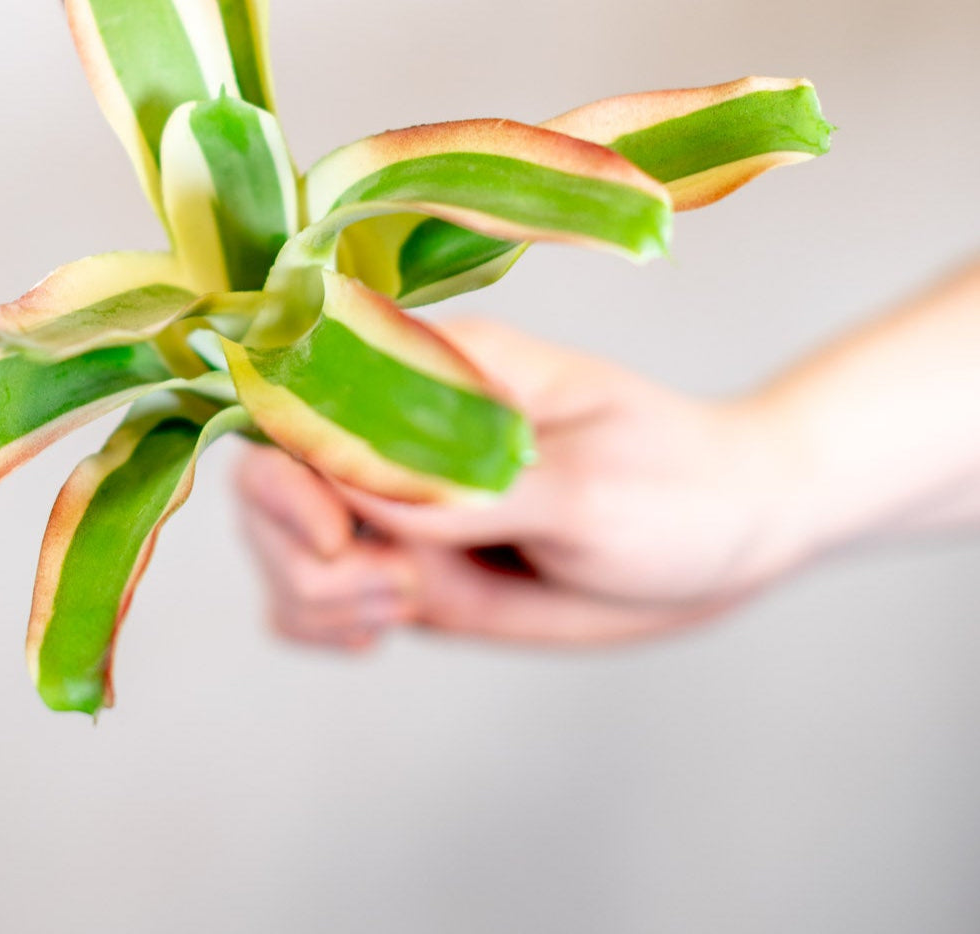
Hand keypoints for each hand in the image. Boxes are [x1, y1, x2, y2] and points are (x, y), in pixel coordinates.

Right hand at [235, 318, 812, 649]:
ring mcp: (394, 496)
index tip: (337, 538)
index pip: (305, 391)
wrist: (727, 531)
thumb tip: (358, 492)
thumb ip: (474, 490)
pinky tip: (381, 629)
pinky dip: (320, 623)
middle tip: (399, 591)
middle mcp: (395, 424)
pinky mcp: (404, 557)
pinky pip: (311, 594)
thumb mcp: (590, 490)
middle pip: (268, 475)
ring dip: (316, 594)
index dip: (289, 469)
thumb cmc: (677, 487)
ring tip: (407, 609)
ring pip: (280, 544)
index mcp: (438, 365)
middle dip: (302, 550)